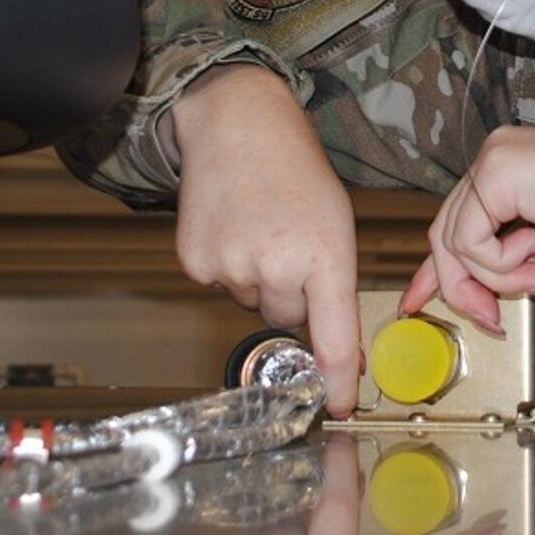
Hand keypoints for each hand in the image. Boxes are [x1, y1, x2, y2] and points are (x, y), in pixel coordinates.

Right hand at [168, 66, 360, 415]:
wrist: (238, 125)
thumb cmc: (296, 172)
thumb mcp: (336, 224)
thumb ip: (336, 286)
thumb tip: (337, 351)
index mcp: (324, 255)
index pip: (333, 339)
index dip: (338, 381)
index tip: (338, 409)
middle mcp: (276, 266)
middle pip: (289, 321)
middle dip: (293, 294)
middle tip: (289, 244)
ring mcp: (231, 266)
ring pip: (253, 304)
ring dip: (259, 279)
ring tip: (260, 227)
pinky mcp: (196, 263)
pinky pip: (221, 288)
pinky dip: (228, 267)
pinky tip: (233, 227)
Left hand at [400, 126, 534, 331]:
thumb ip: (511, 269)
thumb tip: (481, 300)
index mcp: (509, 170)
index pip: (456, 220)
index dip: (436, 268)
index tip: (416, 301)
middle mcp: (495, 156)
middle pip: (447, 232)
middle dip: (462, 286)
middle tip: (489, 319)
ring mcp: (493, 158)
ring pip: (458, 242)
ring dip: (500, 278)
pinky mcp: (496, 171)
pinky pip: (473, 240)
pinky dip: (504, 263)